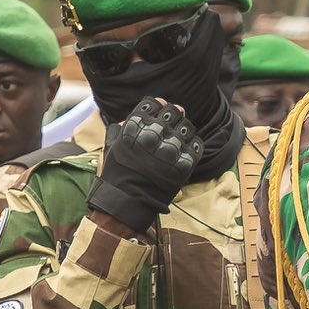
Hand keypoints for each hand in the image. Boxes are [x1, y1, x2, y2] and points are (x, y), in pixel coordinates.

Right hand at [88, 97, 202, 232]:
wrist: (127, 203)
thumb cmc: (117, 174)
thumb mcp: (112, 147)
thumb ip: (120, 127)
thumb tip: (130, 115)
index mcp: (133, 129)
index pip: (152, 105)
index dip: (158, 105)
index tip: (161, 107)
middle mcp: (152, 136)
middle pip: (173, 113)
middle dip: (174, 115)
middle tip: (174, 119)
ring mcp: (169, 150)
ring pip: (187, 127)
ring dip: (184, 129)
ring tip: (179, 136)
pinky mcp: (184, 164)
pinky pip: (196, 145)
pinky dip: (193, 144)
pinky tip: (186, 148)